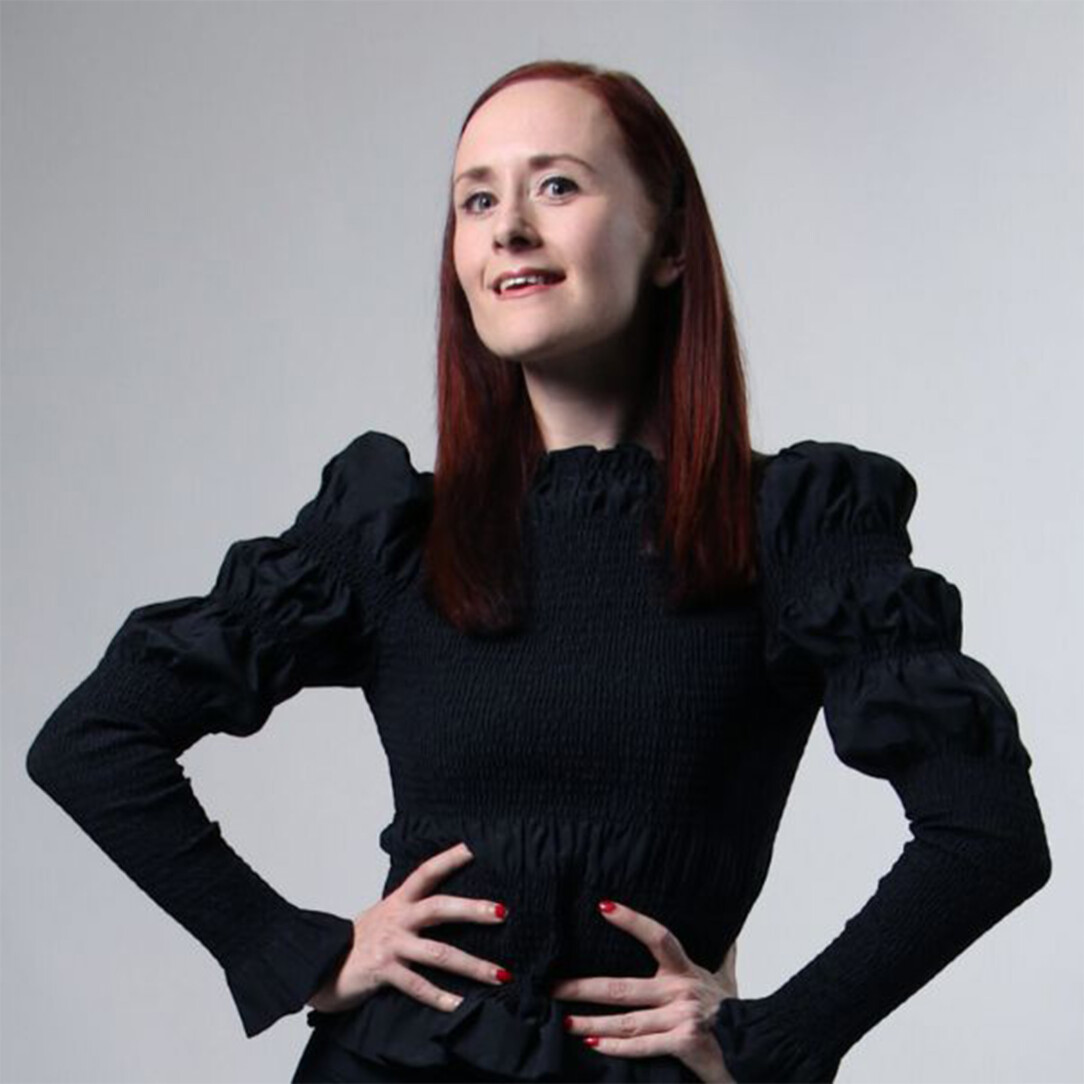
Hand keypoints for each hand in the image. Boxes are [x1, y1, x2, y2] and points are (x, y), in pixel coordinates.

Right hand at [307, 841, 512, 1014]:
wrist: (319, 966)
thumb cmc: (357, 943)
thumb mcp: (384, 917)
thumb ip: (411, 911)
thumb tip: (446, 908)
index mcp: (398, 902)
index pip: (426, 873)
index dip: (449, 859)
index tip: (474, 848)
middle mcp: (396, 920)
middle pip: (439, 908)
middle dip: (473, 910)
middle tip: (502, 912)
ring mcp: (390, 946)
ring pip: (438, 954)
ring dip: (473, 965)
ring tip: (501, 974)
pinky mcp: (383, 972)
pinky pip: (417, 985)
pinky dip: (441, 998)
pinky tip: (460, 1005)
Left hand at [549, 900, 738, 1083]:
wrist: (759, 1051)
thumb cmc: (737, 1016)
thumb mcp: (727, 980)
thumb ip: (722, 954)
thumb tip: (726, 932)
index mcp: (687, 971)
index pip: (658, 936)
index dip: (632, 920)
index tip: (603, 906)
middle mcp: (682, 991)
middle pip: (623, 986)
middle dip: (583, 987)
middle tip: (553, 985)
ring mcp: (682, 1018)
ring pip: (626, 1020)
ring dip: (591, 1022)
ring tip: (565, 1020)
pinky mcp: (684, 1043)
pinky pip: (643, 1045)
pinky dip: (616, 1047)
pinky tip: (594, 1045)